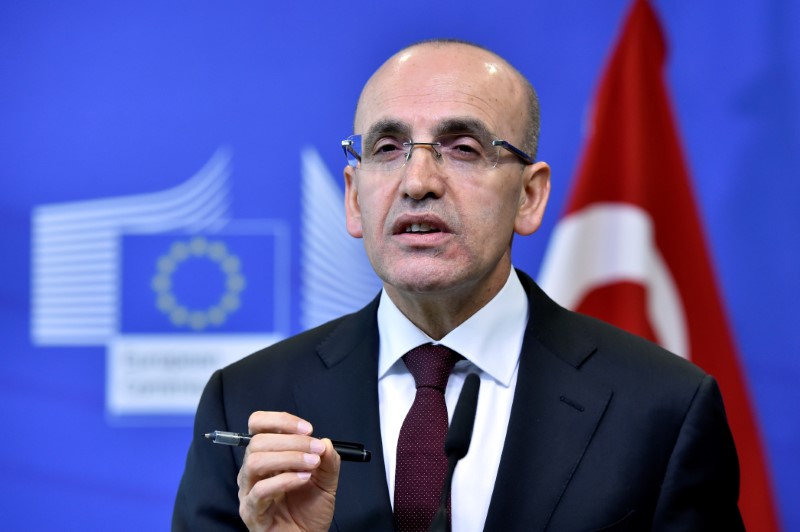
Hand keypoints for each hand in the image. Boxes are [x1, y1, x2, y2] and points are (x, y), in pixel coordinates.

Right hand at [237, 411, 340, 530]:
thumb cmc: (310, 510)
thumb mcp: (326, 480)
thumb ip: (328, 460)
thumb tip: (325, 442)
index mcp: (267, 456)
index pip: (258, 425)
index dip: (281, 421)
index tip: (307, 429)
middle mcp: (253, 471)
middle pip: (258, 441)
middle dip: (291, 440)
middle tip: (315, 449)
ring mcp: (249, 491)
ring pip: (255, 461)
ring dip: (288, 457)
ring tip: (311, 464)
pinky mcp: (251, 511)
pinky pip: (261, 490)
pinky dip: (285, 480)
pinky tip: (303, 479)